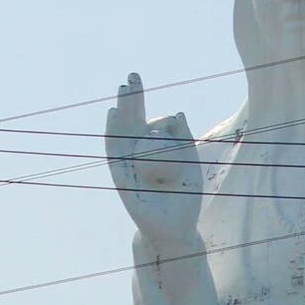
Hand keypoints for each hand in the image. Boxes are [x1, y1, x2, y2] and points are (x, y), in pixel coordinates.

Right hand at [105, 71, 202, 247]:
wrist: (176, 228)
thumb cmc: (184, 198)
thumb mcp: (190, 165)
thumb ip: (184, 140)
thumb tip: (178, 112)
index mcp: (153, 151)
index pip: (146, 121)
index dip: (143, 103)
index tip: (143, 87)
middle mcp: (137, 155)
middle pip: (132, 122)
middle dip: (132, 100)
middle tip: (131, 76)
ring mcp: (127, 164)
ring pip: (123, 132)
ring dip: (123, 110)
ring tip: (123, 88)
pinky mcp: (121, 175)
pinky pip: (116, 152)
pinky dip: (114, 133)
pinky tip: (114, 114)